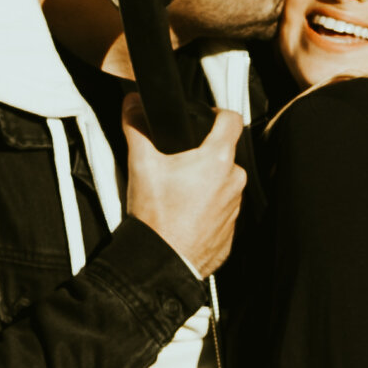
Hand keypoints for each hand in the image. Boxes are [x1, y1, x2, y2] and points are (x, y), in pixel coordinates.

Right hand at [124, 99, 247, 277]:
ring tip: (179, 192)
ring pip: (224, 183)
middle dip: (204, 155)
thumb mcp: (141, 165)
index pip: (232, 120)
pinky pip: (222, 209)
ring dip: (206, 182)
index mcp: (217, 161)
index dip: (218, 112)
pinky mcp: (231, 230)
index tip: (208, 117)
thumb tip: (133, 105)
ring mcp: (235, 208)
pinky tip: (185, 213)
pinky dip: (207, 207)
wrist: (161, 262)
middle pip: (224, 154)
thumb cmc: (157, 218)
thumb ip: (137, 128)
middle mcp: (233, 182)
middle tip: (179, 163)